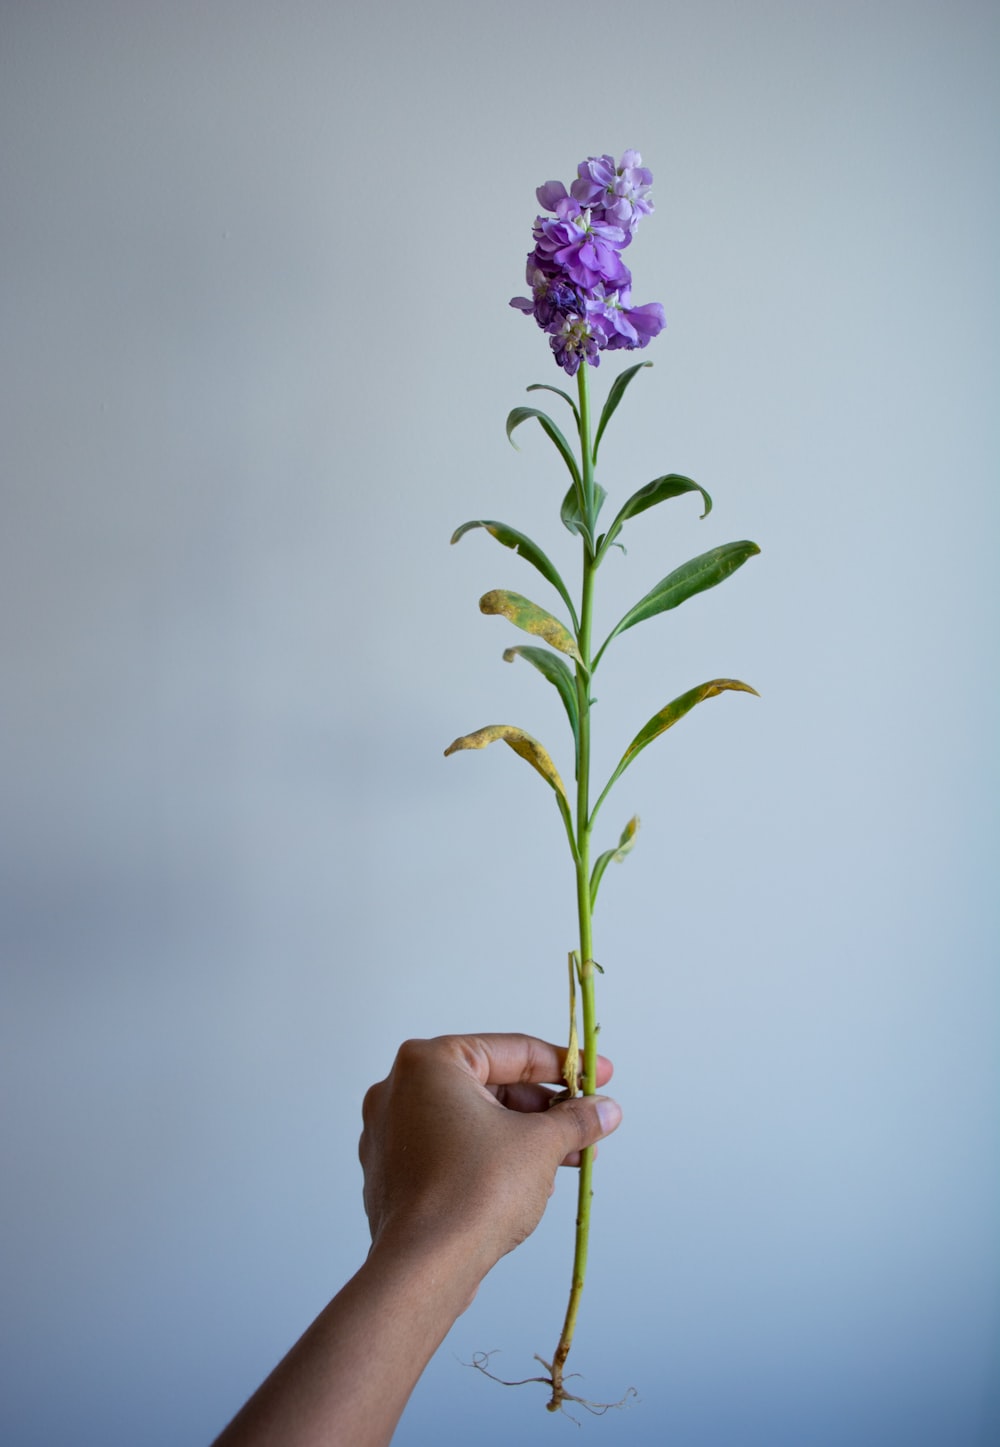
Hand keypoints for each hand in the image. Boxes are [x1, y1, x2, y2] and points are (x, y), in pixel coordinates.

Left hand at [359, 1033, 620, 1280]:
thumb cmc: (475, 1192)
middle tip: (587, 1123)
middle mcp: (400, 1088)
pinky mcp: (392, 1171)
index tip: (600, 1074)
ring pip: (473, 1120)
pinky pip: (451, 1148)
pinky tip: (530, 1179)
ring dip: (523, 1135)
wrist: (424, 1268)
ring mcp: (391, 1131)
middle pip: (491, 1085)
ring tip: (570, 1157)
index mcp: (430, 1062)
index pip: (512, 1050)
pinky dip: (490, 1156)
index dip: (564, 1064)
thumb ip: (576, 1119)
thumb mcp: (540, 1145)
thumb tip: (605, 1110)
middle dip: (544, 1108)